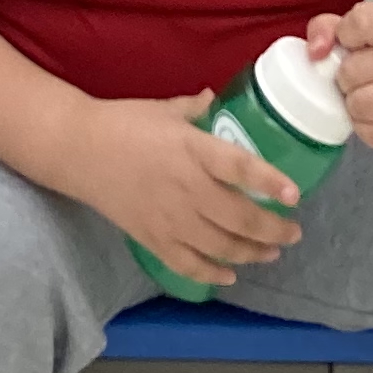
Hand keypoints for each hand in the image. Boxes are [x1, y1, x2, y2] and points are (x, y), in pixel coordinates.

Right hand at [73, 92, 297, 285]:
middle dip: (273, 230)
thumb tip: (214, 98)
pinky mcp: (152, 238)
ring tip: (270, 253)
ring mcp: (170, 217)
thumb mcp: (164, 109)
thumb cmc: (123, 122)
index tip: (294, 195)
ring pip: (221, 246)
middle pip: (240, 217)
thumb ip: (195, 108)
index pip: (241, 168)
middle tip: (293, 233)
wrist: (78, 150)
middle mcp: (187, 187)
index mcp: (192, 149)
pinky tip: (229, 275)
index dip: (270, 183)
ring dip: (252, 253)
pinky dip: (212, 275)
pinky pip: (188, 265)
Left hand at [309, 2, 372, 154]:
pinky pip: (370, 135)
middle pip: (352, 71)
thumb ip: (326, 28)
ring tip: (360, 95)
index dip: (343, 34)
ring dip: (352, 103)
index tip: (347, 42)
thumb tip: (315, 52)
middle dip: (343, 76)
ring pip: (361, 105)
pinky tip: (372, 115)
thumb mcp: (358, 31)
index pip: (361, 22)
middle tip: (353, 77)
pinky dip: (363, 127)